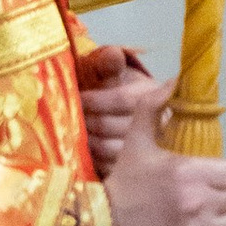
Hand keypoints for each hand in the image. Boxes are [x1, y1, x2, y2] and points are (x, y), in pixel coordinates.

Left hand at [75, 40, 156, 171]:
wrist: (134, 113)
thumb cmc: (119, 88)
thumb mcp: (115, 71)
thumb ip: (109, 62)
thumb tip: (113, 55)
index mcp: (151, 95)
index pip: (121, 99)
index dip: (95, 100)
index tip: (77, 99)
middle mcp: (157, 123)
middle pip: (114, 127)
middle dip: (87, 122)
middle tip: (68, 119)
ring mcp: (150, 150)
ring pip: (112, 150)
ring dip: (88, 142)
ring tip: (73, 134)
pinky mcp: (138, 169)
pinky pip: (112, 169)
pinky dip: (94, 161)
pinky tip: (83, 152)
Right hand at [104, 77, 225, 225]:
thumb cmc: (122, 186)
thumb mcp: (136, 143)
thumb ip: (153, 108)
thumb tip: (173, 80)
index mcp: (190, 172)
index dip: (219, 175)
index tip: (203, 178)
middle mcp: (200, 203)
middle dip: (217, 197)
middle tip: (195, 199)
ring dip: (215, 221)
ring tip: (192, 219)